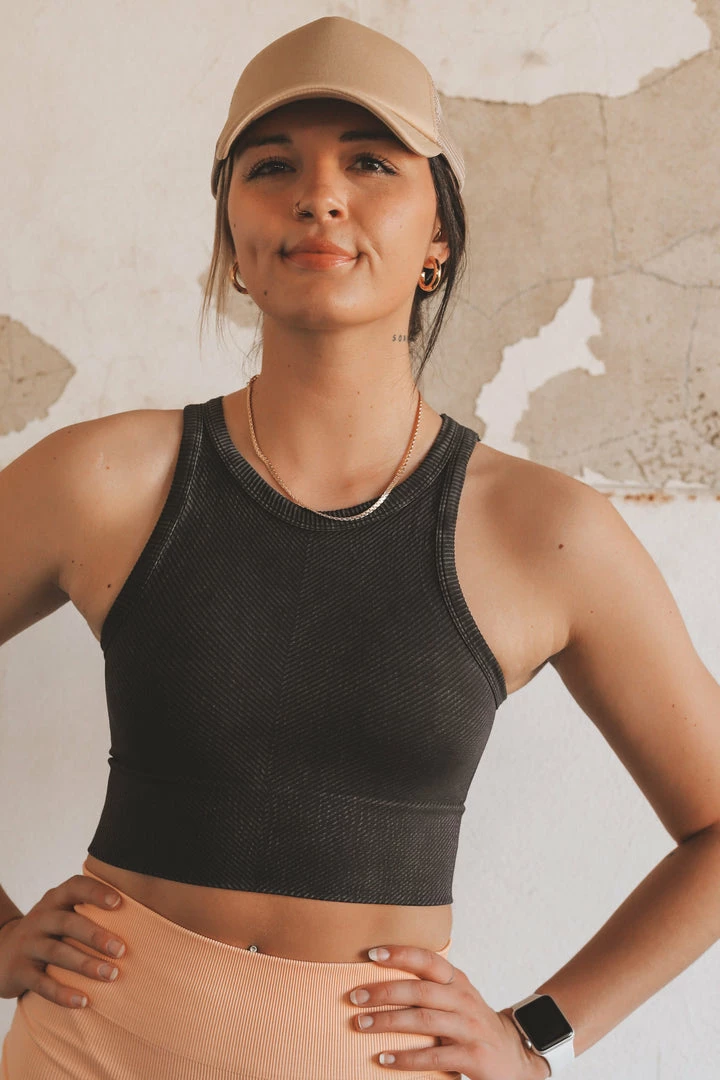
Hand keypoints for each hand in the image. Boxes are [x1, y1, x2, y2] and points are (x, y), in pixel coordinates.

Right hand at [0, 875, 126, 1008]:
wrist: (0, 950)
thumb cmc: (49, 930)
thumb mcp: (62, 912)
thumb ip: (90, 909)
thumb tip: (143, 914)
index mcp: (55, 900)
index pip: (75, 888)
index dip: (96, 892)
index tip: (119, 903)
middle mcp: (40, 918)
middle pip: (68, 923)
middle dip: (96, 936)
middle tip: (122, 950)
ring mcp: (28, 944)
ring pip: (58, 953)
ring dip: (86, 965)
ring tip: (111, 975)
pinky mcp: (19, 972)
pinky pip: (42, 984)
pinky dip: (63, 994)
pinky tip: (84, 1002)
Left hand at [348, 944, 549, 1078]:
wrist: (513, 1055)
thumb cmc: (472, 1023)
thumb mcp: (457, 997)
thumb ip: (430, 986)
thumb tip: (382, 976)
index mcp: (458, 981)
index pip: (428, 960)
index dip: (401, 954)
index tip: (371, 954)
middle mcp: (464, 1000)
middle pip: (420, 990)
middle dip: (384, 991)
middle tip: (355, 996)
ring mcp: (469, 1028)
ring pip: (423, 1021)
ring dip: (387, 1022)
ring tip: (360, 1025)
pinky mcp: (472, 1056)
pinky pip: (433, 1057)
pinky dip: (406, 1058)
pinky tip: (384, 1058)